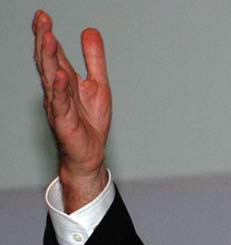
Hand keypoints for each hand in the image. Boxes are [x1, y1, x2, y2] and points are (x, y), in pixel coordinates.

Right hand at [33, 10, 110, 211]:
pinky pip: (61, 103)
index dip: (47, 34)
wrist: (90, 153)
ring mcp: (58, 105)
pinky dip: (60, 89)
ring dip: (48, 58)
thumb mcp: (98, 85)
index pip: (53, 53)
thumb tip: (90, 31)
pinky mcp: (64, 121)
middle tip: (42, 19)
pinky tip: (61, 75)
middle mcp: (57, 90)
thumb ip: (94, 60)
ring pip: (50, 78)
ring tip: (48, 37)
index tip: (42, 15)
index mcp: (64, 80)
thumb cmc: (91, 122)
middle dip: (43, 40)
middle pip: (47, 61)